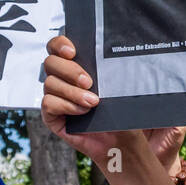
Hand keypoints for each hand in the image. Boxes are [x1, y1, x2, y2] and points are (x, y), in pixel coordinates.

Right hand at [41, 36, 185, 174]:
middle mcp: (63, 79)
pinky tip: (83, 112)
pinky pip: (48, 104)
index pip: (58, 46)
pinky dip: (65, 106)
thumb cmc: (126, 111)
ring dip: (72, 91)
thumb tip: (137, 48)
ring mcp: (57, 97)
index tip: (74, 50)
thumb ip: (126, 67)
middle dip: (70, 70)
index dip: (60, 43)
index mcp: (78, 64)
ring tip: (93, 102)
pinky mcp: (53, 116)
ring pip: (49, 83)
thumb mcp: (128, 85)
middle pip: (50, 62)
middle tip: (90, 81)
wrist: (125, 140)